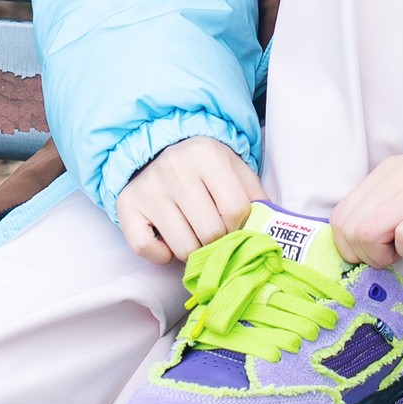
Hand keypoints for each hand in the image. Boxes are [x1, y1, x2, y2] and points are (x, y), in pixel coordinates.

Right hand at [118, 137, 263, 265]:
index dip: (240, 227)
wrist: (159, 148)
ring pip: (182, 247)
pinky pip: (145, 248)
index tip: (234, 225)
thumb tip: (275, 231)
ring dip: (193, 251)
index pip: (235, 210)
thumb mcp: (235, 170)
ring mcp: (148, 189)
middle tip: (215, 234)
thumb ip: (257, 198)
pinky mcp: (127, 205)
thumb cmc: (205, 168)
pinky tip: (168, 241)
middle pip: (210, 232)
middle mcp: (174, 169)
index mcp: (207, 156)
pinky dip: (160, 255)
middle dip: (218, 241)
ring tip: (194, 236)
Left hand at [330, 152, 402, 268]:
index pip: (341, 215)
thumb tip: (359, 239)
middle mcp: (396, 178)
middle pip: (350, 228)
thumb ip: (384, 204)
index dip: (349, 244)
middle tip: (390, 255)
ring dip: (382, 255)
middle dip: (364, 254)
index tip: (373, 251)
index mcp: (385, 172)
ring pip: (367, 233)